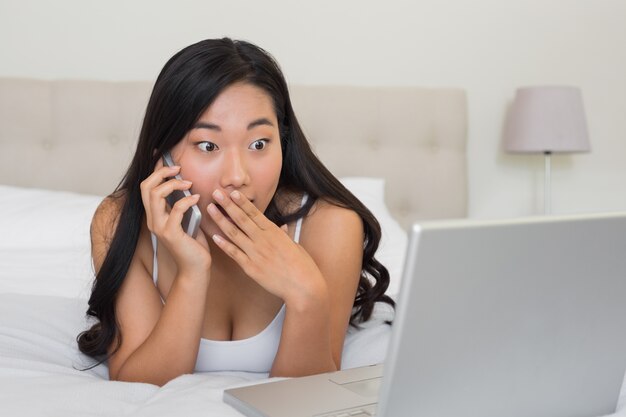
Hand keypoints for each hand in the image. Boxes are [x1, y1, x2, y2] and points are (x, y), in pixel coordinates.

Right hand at [140, 160, 210, 272]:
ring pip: (156, 195)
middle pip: (146, 187)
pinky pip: (176, 209)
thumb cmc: (193, 244)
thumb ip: (181, 205)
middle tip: (178, 169)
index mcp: (154, 215)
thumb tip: (186, 184)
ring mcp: (160, 227)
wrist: (195, 268)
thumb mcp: (186, 220)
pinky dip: (187, 200)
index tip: (165, 157)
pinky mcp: (171, 234)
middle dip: (161, 173)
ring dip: (173, 185)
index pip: (146, 187)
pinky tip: (197, 199)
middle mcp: (152, 220)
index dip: (154, 170)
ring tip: (189, 184)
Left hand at [208, 190, 325, 302]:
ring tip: (210, 209)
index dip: (242, 202)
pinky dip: (224, 245)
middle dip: (227, 205)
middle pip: (241, 219)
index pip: (254, 213)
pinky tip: (214, 236)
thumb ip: (284, 234)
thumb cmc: (302, 265)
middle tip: (216, 193)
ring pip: (234, 233)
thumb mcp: (294, 244)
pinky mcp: (251, 268)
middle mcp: (263, 240)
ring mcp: (255, 253)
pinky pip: (234, 254)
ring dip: (221, 220)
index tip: (232, 192)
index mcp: (274, 232)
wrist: (303, 286)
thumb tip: (282, 226)